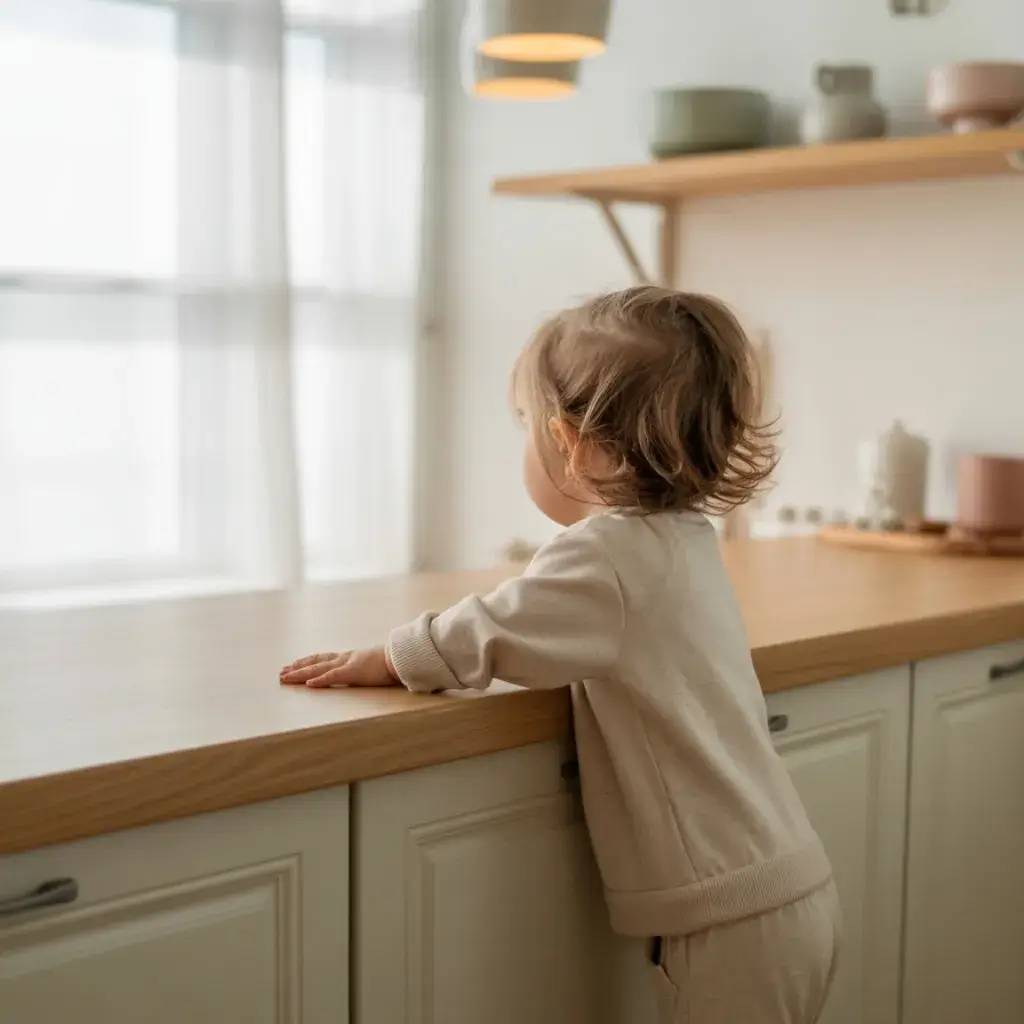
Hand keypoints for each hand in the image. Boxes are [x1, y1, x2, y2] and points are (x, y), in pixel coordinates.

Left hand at [279, 647, 399, 687]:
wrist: (404, 657)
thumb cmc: (393, 663)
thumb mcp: (374, 666)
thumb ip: (366, 669)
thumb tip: (365, 674)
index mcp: (350, 657)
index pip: (324, 658)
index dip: (308, 661)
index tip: (293, 664)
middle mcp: (345, 658)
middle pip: (316, 662)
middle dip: (297, 668)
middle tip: (281, 673)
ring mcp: (348, 664)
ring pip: (318, 668)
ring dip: (300, 673)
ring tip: (285, 677)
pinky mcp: (354, 672)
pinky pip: (333, 676)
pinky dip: (320, 679)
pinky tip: (308, 684)